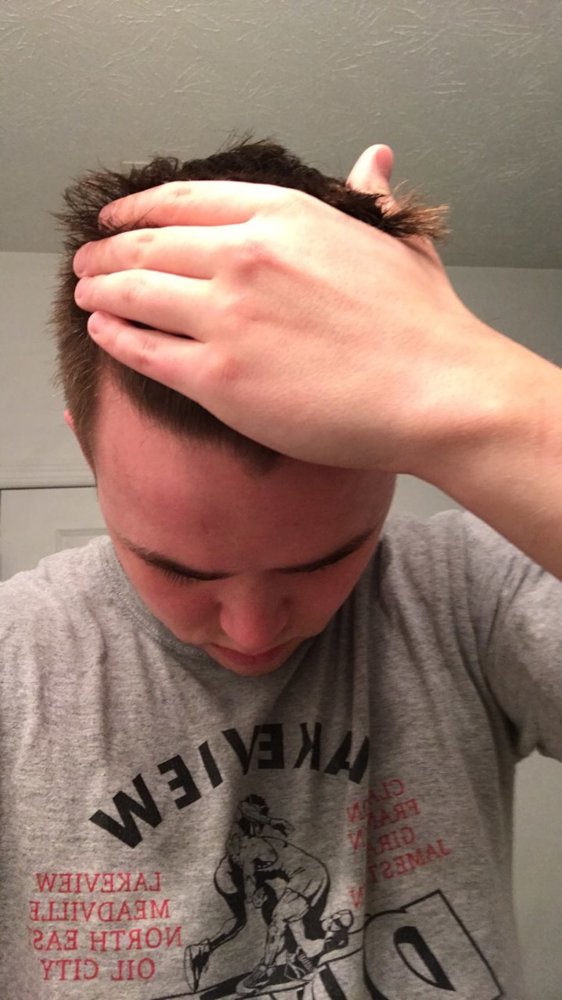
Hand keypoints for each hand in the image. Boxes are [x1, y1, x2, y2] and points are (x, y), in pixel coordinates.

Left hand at [73, 145, 509, 473]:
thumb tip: (373, 160)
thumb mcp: (399, 240)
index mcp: (285, 216)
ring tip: (85, 294)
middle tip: (88, 260)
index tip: (117, 218)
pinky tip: (102, 332)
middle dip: (106, 251)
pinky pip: (144, 351)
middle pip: (147, 244)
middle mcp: (245, 256)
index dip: (137, 207)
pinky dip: (115, 338)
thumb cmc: (423, 326)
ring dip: (99, 291)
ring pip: (134, 293)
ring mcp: (227, 317)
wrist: (436, 391)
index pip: (185, 199)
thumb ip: (371, 196)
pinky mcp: (218, 378)